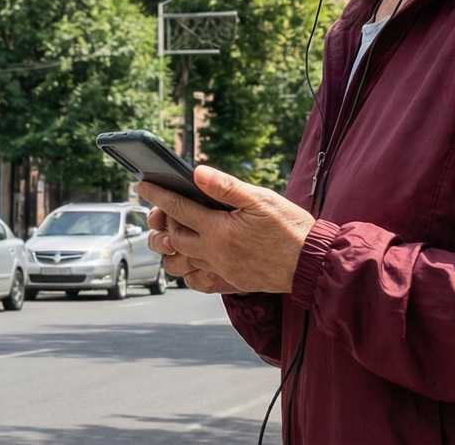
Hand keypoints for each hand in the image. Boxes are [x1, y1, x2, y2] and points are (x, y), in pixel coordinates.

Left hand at [138, 165, 316, 295]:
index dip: (157, 194)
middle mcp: (215, 254)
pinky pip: (198, 282)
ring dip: (170, 248)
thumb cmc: (291, 228)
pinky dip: (188, 271)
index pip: (178, 209)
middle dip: (160, 220)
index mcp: (219, 230)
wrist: (313, 264)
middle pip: (172, 237)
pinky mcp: (231, 283)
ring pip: (180, 264)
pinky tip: (193, 257)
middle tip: (157, 207)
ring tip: (170, 232)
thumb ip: (226, 187)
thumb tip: (197, 172)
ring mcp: (221, 271)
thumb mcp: (261, 200)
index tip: (141, 184)